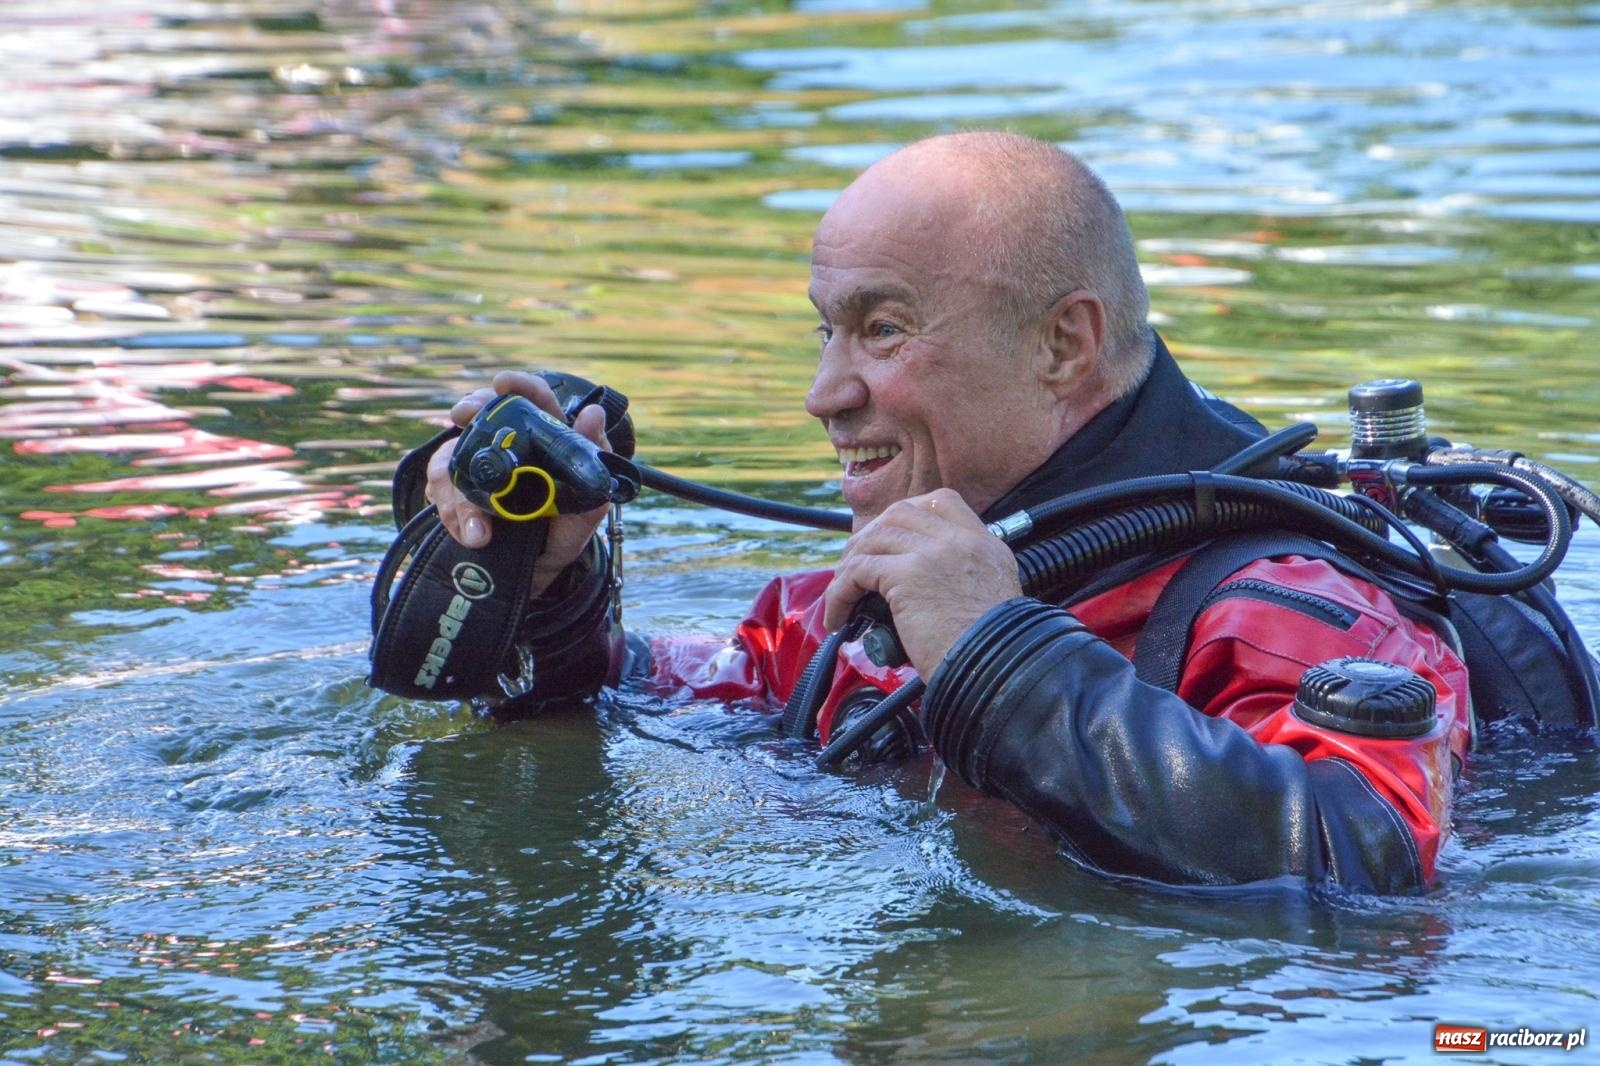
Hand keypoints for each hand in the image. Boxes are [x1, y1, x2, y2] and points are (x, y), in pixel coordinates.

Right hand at [425, 370, 612, 596]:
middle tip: (463, 417)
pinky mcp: (455, 493)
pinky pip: (438, 490)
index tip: (502, 384)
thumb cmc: (567, 531)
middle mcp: (507, 447)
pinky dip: (450, 513)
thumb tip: (593, 414)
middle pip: (481, 412)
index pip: (535, 399)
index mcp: (545, 440)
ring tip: (479, 531)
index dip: (519, 385)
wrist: (537, 574)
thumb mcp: (590, 502)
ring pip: (452, 456)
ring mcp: (478, 469)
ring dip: (458, 490)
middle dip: (470, 410)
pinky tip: (468, 534)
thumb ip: (594, 460)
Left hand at [823, 488, 1022, 675]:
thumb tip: (918, 587)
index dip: (908, 513)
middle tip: (856, 565)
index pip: (942, 502)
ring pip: (874, 538)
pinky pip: (857, 571)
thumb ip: (962, 579)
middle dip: (870, 535)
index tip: (891, 536)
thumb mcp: (988, 599)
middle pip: (900, 513)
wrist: (995, 668)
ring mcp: (934, 553)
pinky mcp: (908, 575)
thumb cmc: (990, 652)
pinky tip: (838, 616)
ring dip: (849, 565)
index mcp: (985, 544)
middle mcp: (961, 540)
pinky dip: (840, 593)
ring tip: (843, 593)